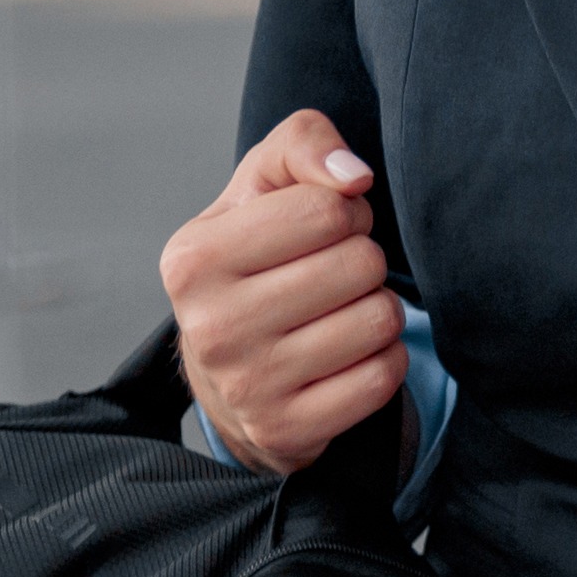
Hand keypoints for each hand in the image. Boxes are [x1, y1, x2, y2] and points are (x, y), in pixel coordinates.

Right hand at [160, 110, 399, 475]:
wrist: (230, 370)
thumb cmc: (256, 256)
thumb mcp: (263, 185)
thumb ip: (304, 145)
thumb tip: (354, 178)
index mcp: (193, 258)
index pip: (328, 210)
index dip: (345, 212)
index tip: (323, 230)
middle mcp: (210, 327)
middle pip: (360, 264)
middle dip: (364, 260)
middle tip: (334, 274)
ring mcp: (247, 386)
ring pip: (380, 321)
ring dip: (377, 310)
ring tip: (340, 312)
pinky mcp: (287, 431)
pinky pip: (384, 378)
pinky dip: (383, 360)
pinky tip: (347, 355)